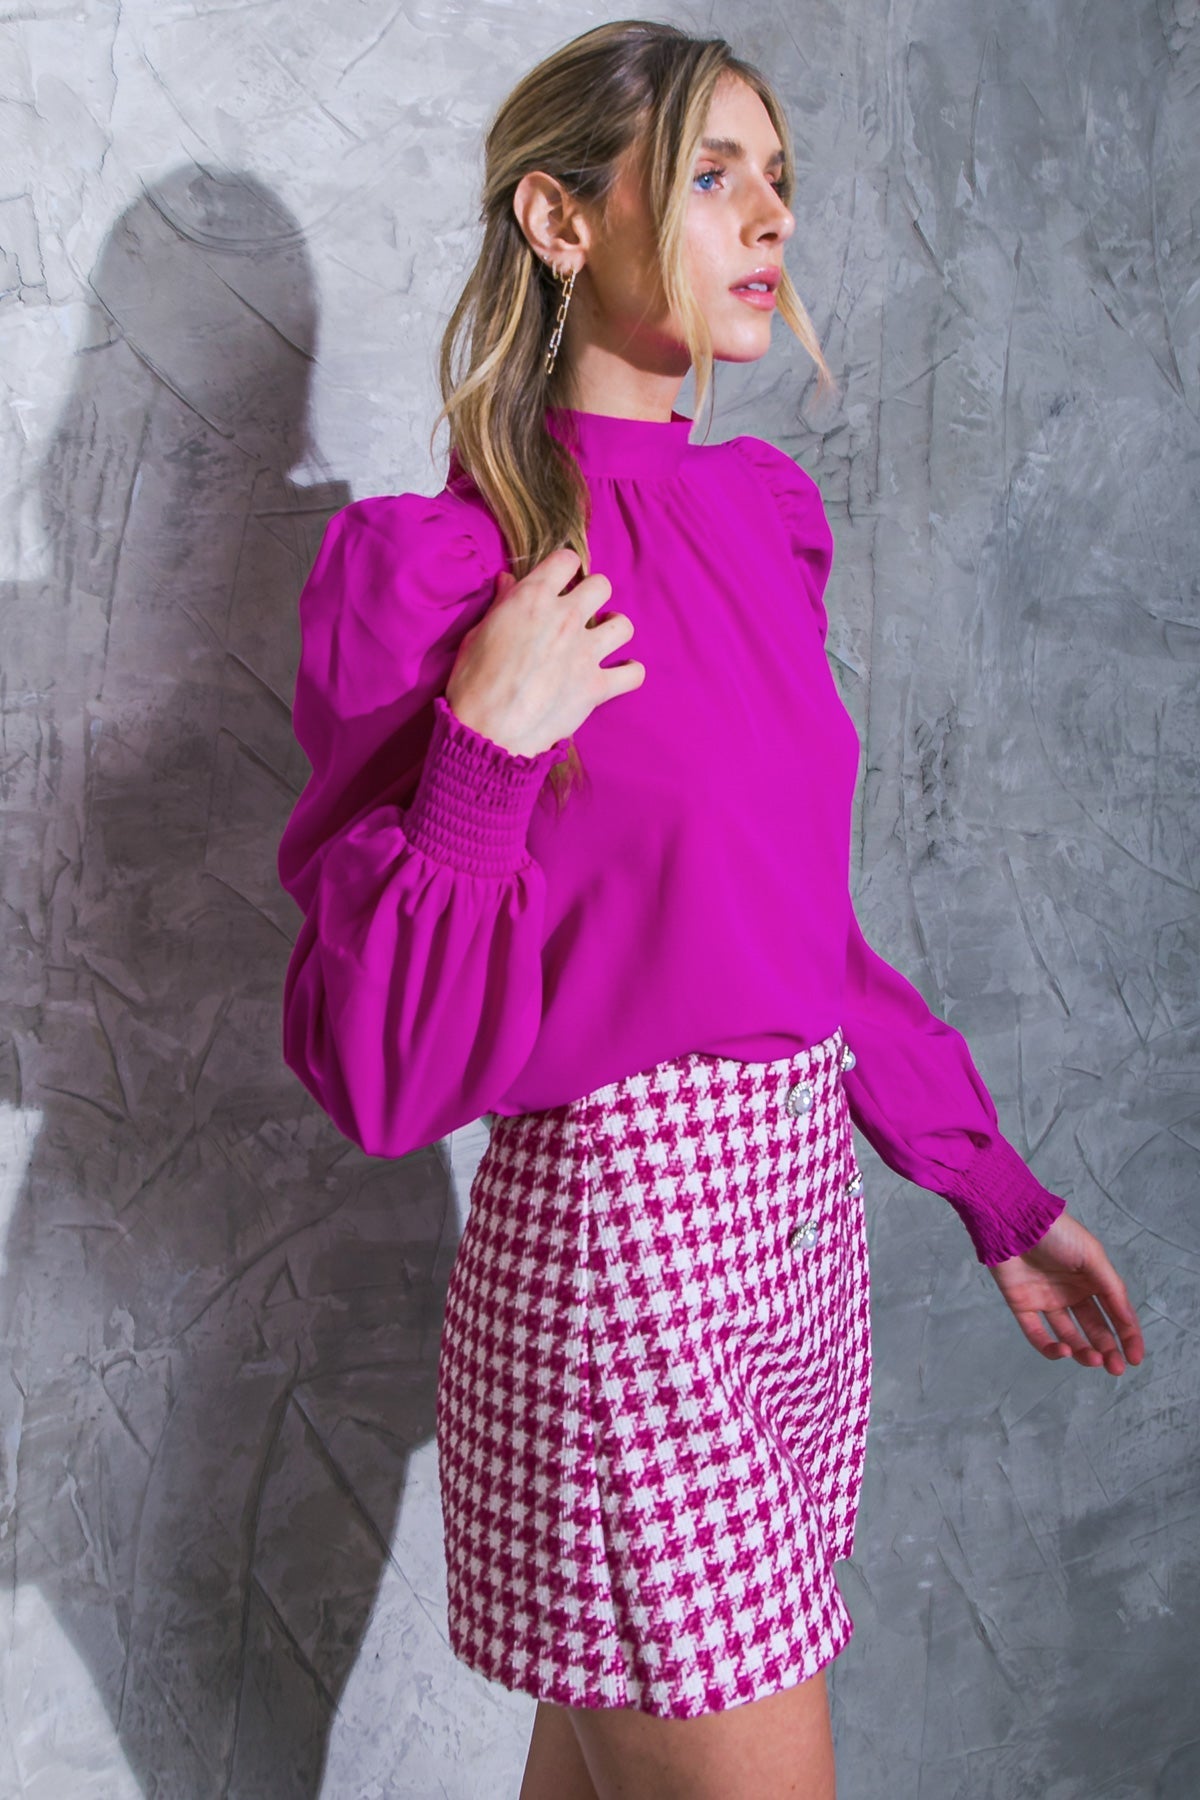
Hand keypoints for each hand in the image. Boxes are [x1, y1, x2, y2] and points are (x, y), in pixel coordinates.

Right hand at [445, 548, 644, 758]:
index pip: (566, 561)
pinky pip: (633, 673)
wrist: (488, 730)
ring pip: (623, 625)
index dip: (564, 568)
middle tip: (581, 613)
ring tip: (603, 640)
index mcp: (533, 599)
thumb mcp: (478, 633)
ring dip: (614, 630)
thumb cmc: (474, 682)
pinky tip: (619, 674)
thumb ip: (501, 604)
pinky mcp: (597, 686)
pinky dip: (629, 674)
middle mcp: (565, 618)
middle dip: (593, 596)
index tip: (560, 581)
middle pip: (601, 586)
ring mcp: (585, 652)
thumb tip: (508, 581)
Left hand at [986, 1208, 1144, 1375]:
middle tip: (1115, 1368)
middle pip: (1093, 1328)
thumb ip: (1111, 1288)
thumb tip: (1127, 1320)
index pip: (1115, 1313)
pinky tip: (1062, 1350)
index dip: (1128, 1336)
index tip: (1135, 1359)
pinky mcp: (1022, 1304)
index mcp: (1092, 1279)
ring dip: (1082, 1351)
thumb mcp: (1093, 1256)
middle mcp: (1071, 1291)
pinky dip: (1048, 1347)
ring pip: (1068, 1335)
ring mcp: (1046, 1299)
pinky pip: (1035, 1333)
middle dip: (1107, 1349)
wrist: (1013, 1221)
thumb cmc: (1057, 1234)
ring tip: (1093, 1359)